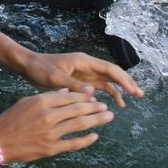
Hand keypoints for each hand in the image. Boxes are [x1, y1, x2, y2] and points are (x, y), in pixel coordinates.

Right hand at [0, 89, 115, 164]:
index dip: (85, 97)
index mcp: (42, 101)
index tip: (96, 97)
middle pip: (78, 110)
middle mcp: (48, 116)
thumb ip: (48, 97)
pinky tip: (95, 136)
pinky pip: (73, 143)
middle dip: (95, 108)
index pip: (70, 97)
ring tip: (107, 117)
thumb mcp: (27, 102)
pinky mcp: (51, 148)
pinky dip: (86, 140)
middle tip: (106, 107)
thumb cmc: (12, 119)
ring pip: (79, 125)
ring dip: (96, 120)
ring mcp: (50, 133)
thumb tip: (67, 92)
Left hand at [17, 49, 141, 108]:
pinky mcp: (80, 81)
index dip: (123, 79)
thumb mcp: (55, 77)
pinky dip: (105, 95)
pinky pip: (97, 87)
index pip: (110, 69)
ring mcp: (85, 73)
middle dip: (127, 83)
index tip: (133, 90)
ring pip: (107, 81)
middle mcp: (87, 66)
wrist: (28, 66)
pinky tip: (109, 105)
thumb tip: (92, 92)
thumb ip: (73, 84)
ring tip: (126, 104)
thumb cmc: (40, 68)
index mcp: (84, 61)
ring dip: (118, 91)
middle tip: (140, 95)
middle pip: (112, 74)